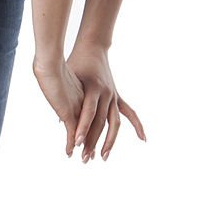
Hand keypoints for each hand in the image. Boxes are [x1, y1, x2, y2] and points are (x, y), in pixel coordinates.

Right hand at [33, 58, 88, 155]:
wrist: (51, 59)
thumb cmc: (54, 61)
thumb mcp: (63, 78)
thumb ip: (64, 91)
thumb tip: (60, 98)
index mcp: (88, 92)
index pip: (94, 114)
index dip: (94, 129)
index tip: (92, 141)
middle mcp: (88, 100)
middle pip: (97, 125)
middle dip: (94, 142)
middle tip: (92, 156)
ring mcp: (80, 106)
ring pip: (89, 131)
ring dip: (87, 146)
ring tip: (85, 159)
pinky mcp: (70, 110)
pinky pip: (74, 132)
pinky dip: (71, 143)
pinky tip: (69, 152)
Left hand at [65, 45, 145, 161]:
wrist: (92, 47)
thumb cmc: (76, 62)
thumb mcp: (68, 77)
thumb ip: (68, 99)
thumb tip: (63, 122)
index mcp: (93, 88)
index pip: (87, 114)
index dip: (81, 129)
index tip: (74, 145)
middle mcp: (106, 93)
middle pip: (100, 123)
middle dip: (92, 142)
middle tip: (84, 159)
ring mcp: (114, 95)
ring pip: (114, 122)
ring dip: (109, 141)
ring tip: (103, 157)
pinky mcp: (117, 96)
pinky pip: (129, 112)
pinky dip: (137, 125)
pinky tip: (143, 139)